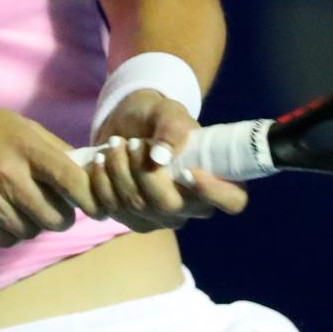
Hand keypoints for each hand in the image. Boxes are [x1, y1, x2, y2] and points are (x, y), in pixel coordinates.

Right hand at [0, 100, 103, 247]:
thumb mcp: (16, 124)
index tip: (95, 205)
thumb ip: (52, 149)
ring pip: (32, 232)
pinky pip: (6, 240)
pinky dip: (11, 232)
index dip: (91, 199)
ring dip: (34, 223)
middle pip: (56, 218)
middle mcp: (7, 174)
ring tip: (22, 205)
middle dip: (61, 215)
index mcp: (24, 145)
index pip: (73, 181)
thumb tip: (87, 172)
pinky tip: (3, 213)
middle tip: (53, 204)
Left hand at [87, 90, 247, 232]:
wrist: (127, 125)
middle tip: (132, 143)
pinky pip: (111, 211)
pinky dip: (100, 183)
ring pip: (137, 208)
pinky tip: (100, 162)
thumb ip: (171, 127)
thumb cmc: (158, 117)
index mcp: (216, 179)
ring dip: (118, 172)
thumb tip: (161, 156)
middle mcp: (191, 207)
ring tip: (114, 145)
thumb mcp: (168, 111)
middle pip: (169, 207)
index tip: (187, 171)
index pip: (232, 201)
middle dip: (143, 172)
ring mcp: (161, 219)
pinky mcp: (131, 220)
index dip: (214, 192)